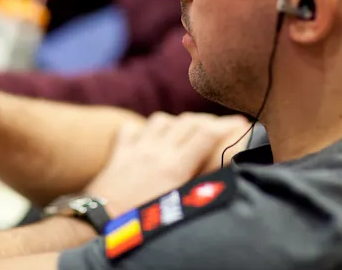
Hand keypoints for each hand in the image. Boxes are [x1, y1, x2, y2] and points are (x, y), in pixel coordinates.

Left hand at [85, 112, 250, 217]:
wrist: (99, 223)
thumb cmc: (143, 222)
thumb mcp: (180, 206)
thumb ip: (201, 185)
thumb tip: (224, 171)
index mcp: (175, 166)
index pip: (206, 134)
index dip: (227, 126)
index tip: (242, 123)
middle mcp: (157, 151)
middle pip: (187, 122)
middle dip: (207, 120)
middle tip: (222, 124)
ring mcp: (136, 149)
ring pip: (161, 120)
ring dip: (176, 121)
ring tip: (186, 129)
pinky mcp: (118, 154)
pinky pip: (130, 130)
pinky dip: (141, 129)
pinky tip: (146, 135)